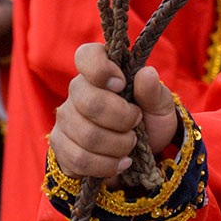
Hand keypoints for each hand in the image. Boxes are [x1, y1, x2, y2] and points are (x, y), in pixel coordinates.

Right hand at [50, 43, 178, 183]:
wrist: (141, 157)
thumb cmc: (149, 122)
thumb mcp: (160, 107)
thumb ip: (154, 91)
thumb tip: (147, 73)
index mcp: (101, 72)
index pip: (86, 55)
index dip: (101, 69)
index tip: (121, 85)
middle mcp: (78, 91)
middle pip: (89, 102)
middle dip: (122, 119)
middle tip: (136, 123)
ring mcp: (65, 119)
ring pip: (87, 135)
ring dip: (118, 146)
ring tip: (130, 145)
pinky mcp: (61, 146)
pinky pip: (79, 159)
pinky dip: (106, 166)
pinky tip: (121, 163)